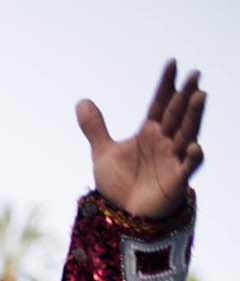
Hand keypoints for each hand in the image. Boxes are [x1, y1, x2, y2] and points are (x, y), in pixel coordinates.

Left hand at [81, 60, 205, 218]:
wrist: (123, 215)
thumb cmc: (119, 184)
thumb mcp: (103, 152)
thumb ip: (95, 128)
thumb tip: (82, 101)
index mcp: (149, 133)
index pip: (160, 103)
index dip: (166, 85)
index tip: (172, 63)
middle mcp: (164, 142)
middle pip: (177, 114)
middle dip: (186, 95)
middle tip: (194, 74)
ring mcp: (172, 159)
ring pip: (186, 133)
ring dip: (194, 116)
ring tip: (200, 95)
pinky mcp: (176, 180)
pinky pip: (188, 167)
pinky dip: (192, 157)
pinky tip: (193, 146)